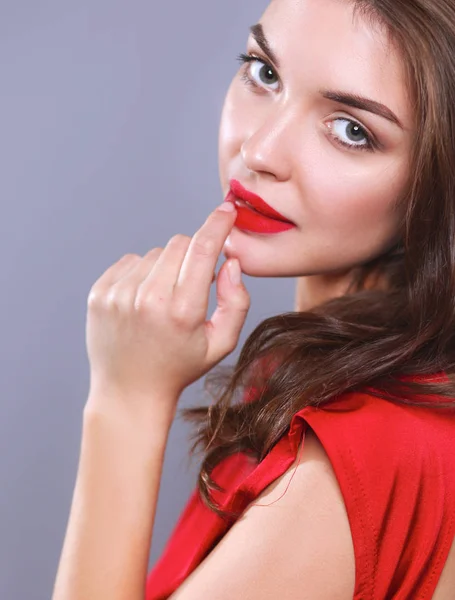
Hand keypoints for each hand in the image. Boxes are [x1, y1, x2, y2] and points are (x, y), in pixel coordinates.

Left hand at [85, 202, 249, 415]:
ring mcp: (119, 294)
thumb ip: (237, 302)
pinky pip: (130, 261)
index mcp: (182, 311)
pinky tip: (143, 300)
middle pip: (179, 244)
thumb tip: (230, 262)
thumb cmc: (180, 367)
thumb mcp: (221, 343)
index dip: (218, 224)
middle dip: (193, 255)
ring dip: (166, 267)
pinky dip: (142, 273)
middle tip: (192, 283)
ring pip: (154, 252)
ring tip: (163, 301)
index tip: (227, 210)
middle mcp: (147, 299)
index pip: (203, 249)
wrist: (129, 391)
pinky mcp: (100, 293)